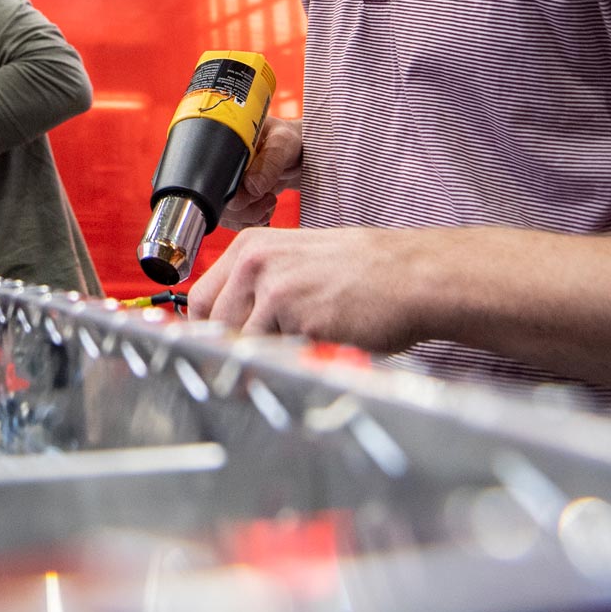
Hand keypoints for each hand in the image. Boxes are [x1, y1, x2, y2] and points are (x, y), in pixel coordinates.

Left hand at [186, 227, 434, 352]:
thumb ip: (256, 286)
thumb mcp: (296, 261)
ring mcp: (277, 293)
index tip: (213, 352)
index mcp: (251, 248)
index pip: (199, 302)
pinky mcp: (300, 323)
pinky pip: (280, 360)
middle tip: (263, 362)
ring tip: (302, 347)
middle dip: (235, 353)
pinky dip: (296, 363)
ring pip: (246, 350)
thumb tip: (223, 326)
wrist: (411, 275)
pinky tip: (321, 346)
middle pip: (215, 330)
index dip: (204, 333)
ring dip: (268, 361)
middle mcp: (257, 266)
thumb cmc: (363, 270)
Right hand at [220, 116, 301, 228]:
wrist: (304, 153)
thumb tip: (251, 186)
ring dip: (249, 214)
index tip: (251, 189)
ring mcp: (228, 184)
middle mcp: (221, 165)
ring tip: (269, 200)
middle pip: (214, 198)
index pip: (211, 174)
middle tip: (266, 195)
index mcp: (223, 144)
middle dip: (243, 205)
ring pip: (225, 213)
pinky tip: (266, 210)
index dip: (228, 189)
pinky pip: (236, 221)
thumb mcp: (284, 143)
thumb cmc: (293, 139)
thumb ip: (270, 161)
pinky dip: (252, 221)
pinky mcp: (238, 199)